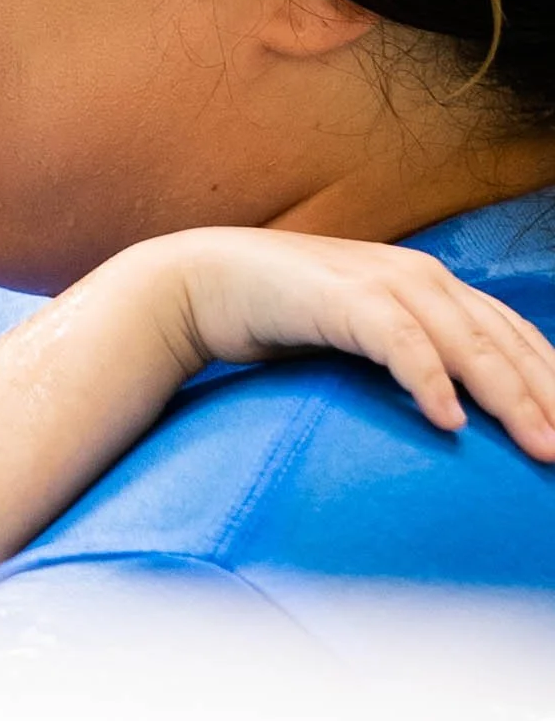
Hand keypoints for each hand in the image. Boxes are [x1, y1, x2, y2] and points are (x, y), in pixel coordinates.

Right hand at [102, 227, 554, 461]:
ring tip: (538, 443)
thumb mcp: (362, 338)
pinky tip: (449, 419)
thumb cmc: (284, 318)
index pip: (512, 334)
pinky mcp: (339, 297)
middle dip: (545, 396)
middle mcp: (417, 276)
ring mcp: (379, 281)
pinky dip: (427, 378)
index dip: (550, 380)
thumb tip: (456, 414)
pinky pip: (397, 340)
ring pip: (464, 340)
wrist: (200, 282)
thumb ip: (408, 358)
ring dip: (507, 394)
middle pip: (502, 341)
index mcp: (430, 285)